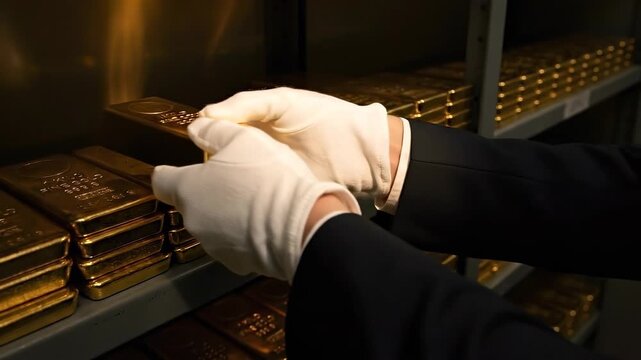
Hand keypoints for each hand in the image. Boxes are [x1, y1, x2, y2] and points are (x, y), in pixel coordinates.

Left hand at [152, 118, 359, 280]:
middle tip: (236, 177)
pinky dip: (245, 233)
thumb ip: (213, 130)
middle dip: (209, 191)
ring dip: (228, 212)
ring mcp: (214, 245)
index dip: (169, 172)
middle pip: (192, 202)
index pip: (161, 181)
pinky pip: (235, 243)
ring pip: (213, 223)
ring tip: (257, 199)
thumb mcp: (242, 137)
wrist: (299, 225)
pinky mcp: (236, 262)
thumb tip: (198, 129)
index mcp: (188, 188)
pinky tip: (266, 220)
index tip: (177, 169)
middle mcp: (194, 220)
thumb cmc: (268, 179)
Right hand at [198, 87, 391, 197]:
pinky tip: (232, 201)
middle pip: (224, 154)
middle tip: (198, 168)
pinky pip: (253, 195)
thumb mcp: (284, 103)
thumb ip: (247, 104)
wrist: (363, 155)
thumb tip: (206, 114)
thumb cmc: (328, 120)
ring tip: (211, 186)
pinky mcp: (277, 192)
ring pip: (236, 176)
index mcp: (257, 121)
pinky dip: (243, 197)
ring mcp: (267, 171)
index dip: (206, 132)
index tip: (193, 139)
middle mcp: (258, 146)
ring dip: (226, 181)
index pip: (221, 126)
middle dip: (211, 161)